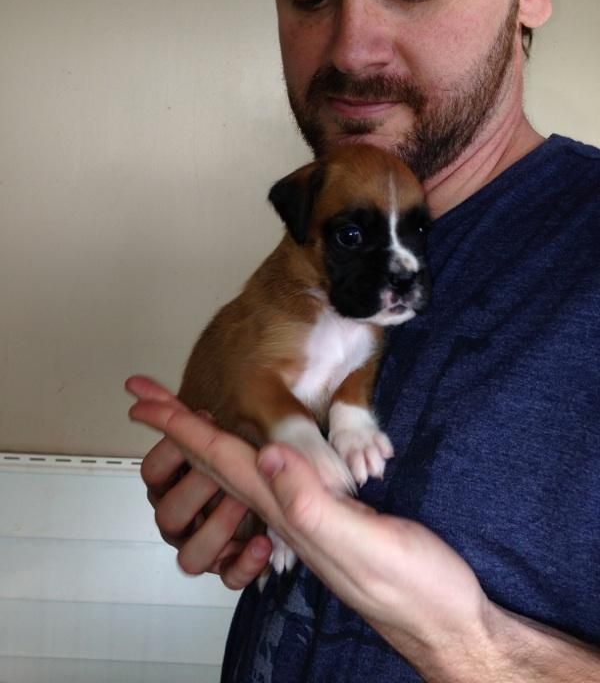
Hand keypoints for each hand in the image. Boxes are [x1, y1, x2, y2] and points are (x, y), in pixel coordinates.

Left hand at [126, 375, 489, 671]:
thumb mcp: (366, 546)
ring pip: (240, 471)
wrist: (443, 619)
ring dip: (205, 441)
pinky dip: (246, 456)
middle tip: (146, 397)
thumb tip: (266, 454)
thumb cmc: (413, 587)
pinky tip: (249, 453)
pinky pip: (270, 480)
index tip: (142, 400)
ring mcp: (304, 516)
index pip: (222, 460)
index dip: (181, 427)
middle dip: (179, 428)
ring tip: (182, 418)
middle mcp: (286, 513)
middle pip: (218, 463)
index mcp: (288, 512)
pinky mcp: (327, 516)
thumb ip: (313, 505)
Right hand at [130, 378, 271, 588]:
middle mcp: (185, 518)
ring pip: (189, 557)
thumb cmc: (245, 456)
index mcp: (175, 484)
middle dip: (197, 489)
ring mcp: (207, 545)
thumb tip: (133, 383)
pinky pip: (227, 579)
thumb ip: (175, 409)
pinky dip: (242, 564)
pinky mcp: (232, 566)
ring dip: (217, 528)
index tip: (197, 423)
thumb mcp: (217, 429)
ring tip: (246, 502)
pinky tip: (263, 542)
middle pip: (167, 516)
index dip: (171, 453)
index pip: (152, 473)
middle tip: (227, 466)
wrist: (286, 490)